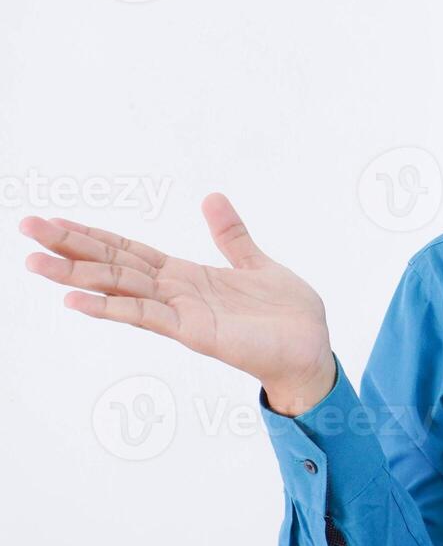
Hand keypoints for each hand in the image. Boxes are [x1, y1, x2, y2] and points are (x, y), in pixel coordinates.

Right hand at [19, 192, 335, 415]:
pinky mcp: (196, 333)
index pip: (129, 250)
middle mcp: (176, 293)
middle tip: (25, 227)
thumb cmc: (286, 314)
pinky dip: (113, 308)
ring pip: (120, 288)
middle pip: (113, 265)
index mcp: (187, 275)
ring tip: (34, 262)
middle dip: (70, 247)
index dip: (93, 234)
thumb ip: (230, 235)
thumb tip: (211, 197)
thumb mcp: (256, 263)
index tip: (53, 219)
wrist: (312, 349)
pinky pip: (148, 317)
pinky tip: (77, 301)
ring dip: (76, 275)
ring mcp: (181, 314)